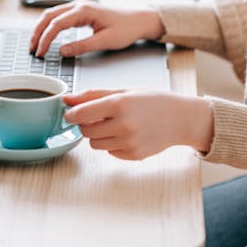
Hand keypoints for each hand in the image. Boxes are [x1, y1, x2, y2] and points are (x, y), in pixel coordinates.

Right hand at [29, 0, 164, 57]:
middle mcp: (80, 5)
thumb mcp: (105, 41)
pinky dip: (50, 25)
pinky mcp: (83, 11)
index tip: (39, 53)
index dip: (45, 39)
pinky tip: (48, 35)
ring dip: (42, 28)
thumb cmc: (127, 29)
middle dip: (38, 32)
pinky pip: (61, 15)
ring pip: (53, 14)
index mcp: (85, 10)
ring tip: (36, 44)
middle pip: (50, 16)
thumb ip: (82, 46)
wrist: (140, 20)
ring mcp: (81, 6)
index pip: (57, 24)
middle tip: (32, 49)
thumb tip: (61, 51)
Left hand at [63, 89, 213, 159]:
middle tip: (100, 116)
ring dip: (99, 135)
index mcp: (120, 104)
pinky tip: (128, 134)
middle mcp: (123, 125)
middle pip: (85, 131)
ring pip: (95, 144)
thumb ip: (93, 95)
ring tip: (116, 124)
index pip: (81, 114)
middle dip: (87, 124)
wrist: (180, 118)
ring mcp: (128, 142)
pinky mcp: (133, 155)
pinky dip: (113, 144)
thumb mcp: (125, 91)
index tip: (70, 113)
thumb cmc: (152, 101)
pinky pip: (109, 151)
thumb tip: (67, 99)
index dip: (72, 114)